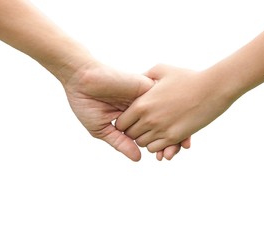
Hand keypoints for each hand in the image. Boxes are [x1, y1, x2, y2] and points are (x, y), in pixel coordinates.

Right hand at [63, 61, 189, 160]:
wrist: (80, 79)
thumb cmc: (86, 104)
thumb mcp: (102, 129)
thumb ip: (120, 142)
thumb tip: (138, 158)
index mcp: (130, 118)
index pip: (148, 132)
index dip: (159, 144)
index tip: (167, 157)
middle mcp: (140, 108)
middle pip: (161, 124)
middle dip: (171, 138)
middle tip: (176, 153)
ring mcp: (144, 98)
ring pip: (166, 113)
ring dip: (176, 127)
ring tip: (183, 145)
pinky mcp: (146, 86)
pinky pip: (165, 99)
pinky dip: (173, 113)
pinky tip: (180, 127)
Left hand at [116, 64, 235, 151]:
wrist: (212, 88)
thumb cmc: (187, 77)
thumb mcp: (161, 70)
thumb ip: (143, 77)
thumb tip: (134, 82)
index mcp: (142, 103)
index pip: (121, 123)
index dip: (125, 122)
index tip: (132, 119)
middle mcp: (148, 119)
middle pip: (130, 135)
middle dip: (134, 131)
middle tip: (143, 125)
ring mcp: (161, 130)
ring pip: (142, 144)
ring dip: (146, 139)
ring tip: (154, 130)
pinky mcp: (174, 137)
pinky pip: (156, 149)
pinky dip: (157, 145)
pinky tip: (163, 135)